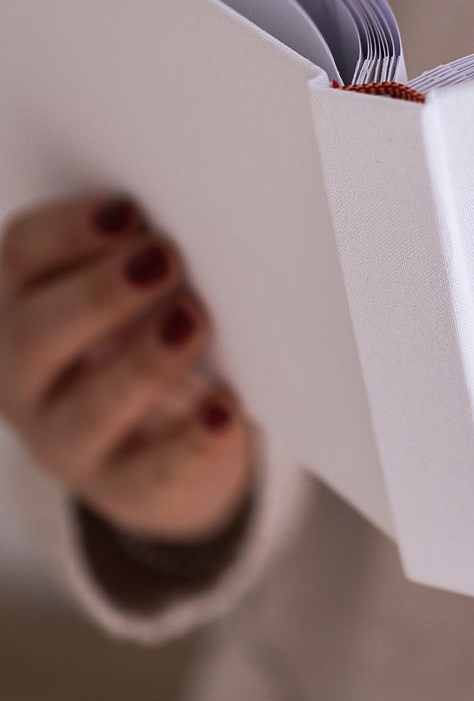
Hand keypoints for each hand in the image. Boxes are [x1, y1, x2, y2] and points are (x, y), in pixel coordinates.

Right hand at [0, 193, 252, 543]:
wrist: (174, 450)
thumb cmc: (155, 336)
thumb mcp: (143, 295)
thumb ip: (153, 256)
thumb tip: (212, 209)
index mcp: (26, 304)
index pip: (21, 256)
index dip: (68, 231)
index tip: (131, 211)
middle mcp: (27, 376)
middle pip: (37, 333)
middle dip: (99, 293)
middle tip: (164, 260)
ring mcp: (68, 441)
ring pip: (87, 411)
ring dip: (141, 363)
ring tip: (193, 322)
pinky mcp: (124, 491)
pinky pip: (152, 474)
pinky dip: (190, 442)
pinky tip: (224, 410)